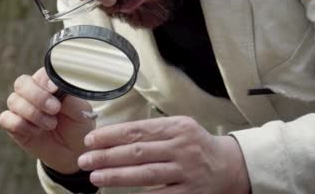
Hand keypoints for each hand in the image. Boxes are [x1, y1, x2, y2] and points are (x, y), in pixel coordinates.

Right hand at [0, 67, 94, 173]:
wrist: (72, 152)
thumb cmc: (78, 126)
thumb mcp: (82, 112)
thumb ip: (71, 99)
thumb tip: (58, 88)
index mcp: (49, 84)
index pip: (40, 74)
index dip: (44, 80)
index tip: (55, 89)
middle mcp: (32, 93)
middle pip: (21, 83)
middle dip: (37, 96)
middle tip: (55, 109)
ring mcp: (21, 109)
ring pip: (13, 100)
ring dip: (33, 113)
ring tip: (51, 124)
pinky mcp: (14, 125)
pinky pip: (6, 119)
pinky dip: (20, 125)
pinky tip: (36, 131)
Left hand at [77, 116, 250, 192]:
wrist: (229, 167)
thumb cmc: (196, 146)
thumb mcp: (180, 129)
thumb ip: (153, 131)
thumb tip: (113, 137)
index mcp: (178, 127)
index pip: (137, 130)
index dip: (111, 136)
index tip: (90, 140)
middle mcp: (183, 148)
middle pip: (137, 152)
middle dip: (107, 156)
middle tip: (85, 159)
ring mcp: (186, 172)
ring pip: (144, 174)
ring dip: (116, 176)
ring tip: (95, 176)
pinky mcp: (188, 193)